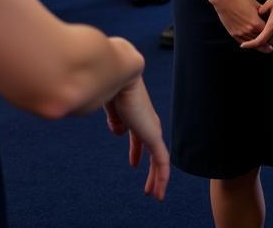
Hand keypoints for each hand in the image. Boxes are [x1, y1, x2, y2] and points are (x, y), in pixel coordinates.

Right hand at [103, 77, 169, 200]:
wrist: (119, 77)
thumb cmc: (111, 88)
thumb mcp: (111, 109)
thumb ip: (115, 121)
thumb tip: (120, 133)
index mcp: (137, 116)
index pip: (140, 138)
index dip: (136, 153)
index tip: (133, 165)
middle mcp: (148, 123)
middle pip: (153, 151)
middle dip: (151, 170)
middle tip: (148, 188)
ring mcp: (152, 129)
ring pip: (159, 160)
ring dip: (157, 178)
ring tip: (155, 195)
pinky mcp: (154, 135)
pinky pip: (161, 161)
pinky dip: (161, 177)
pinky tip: (158, 191)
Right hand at [212, 0, 266, 43]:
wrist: (224, 0)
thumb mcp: (255, 4)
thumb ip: (263, 12)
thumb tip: (270, 16)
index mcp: (256, 23)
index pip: (268, 33)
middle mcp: (249, 30)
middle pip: (262, 41)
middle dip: (268, 44)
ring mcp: (241, 33)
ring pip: (253, 45)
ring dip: (260, 47)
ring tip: (266, 48)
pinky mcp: (234, 34)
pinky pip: (244, 43)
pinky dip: (249, 45)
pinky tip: (254, 45)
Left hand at [240, 0, 272, 52]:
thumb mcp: (269, 3)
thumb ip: (261, 12)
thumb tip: (256, 17)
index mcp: (272, 25)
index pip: (259, 40)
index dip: (250, 45)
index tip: (243, 46)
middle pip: (267, 44)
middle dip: (260, 42)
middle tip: (254, 38)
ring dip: (270, 43)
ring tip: (265, 37)